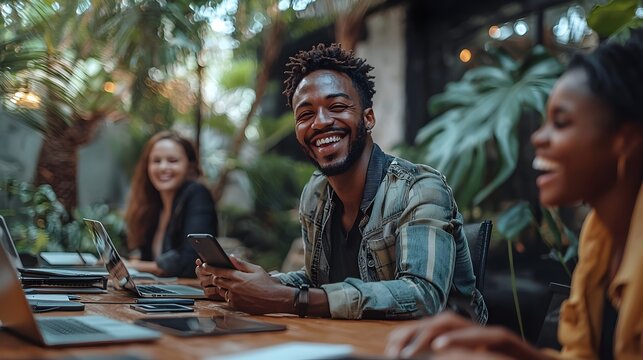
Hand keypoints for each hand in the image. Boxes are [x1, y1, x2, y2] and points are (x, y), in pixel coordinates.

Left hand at [196, 256, 294, 313]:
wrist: (276, 299)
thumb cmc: (267, 283)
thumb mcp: (256, 270)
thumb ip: (242, 264)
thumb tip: (231, 257)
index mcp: (239, 277)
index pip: (220, 271)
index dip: (210, 267)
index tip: (205, 265)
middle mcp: (234, 288)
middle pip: (217, 281)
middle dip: (216, 277)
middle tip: (219, 274)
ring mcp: (235, 298)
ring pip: (221, 291)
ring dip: (223, 287)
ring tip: (233, 284)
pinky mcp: (237, 306)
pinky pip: (228, 299)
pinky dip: (230, 295)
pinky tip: (239, 293)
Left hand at [385, 312, 546, 359]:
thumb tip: (419, 358)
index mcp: (466, 340)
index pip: (431, 328)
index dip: (408, 335)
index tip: (389, 350)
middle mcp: (477, 334)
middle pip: (439, 319)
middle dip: (413, 332)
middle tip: (394, 351)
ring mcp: (494, 337)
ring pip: (458, 321)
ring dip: (431, 333)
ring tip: (411, 350)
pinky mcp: (513, 345)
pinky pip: (488, 336)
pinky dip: (463, 339)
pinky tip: (441, 346)